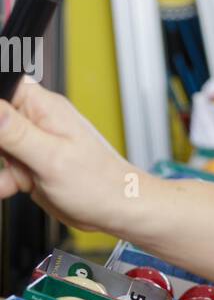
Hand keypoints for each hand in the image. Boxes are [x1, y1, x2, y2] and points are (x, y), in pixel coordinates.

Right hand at [0, 80, 137, 233]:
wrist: (116, 211)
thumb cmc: (100, 183)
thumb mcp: (51, 157)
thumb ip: (16, 132)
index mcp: (44, 107)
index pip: (3, 87)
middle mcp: (37, 121)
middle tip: (8, 157)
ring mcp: (33, 144)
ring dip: (0, 164)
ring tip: (17, 175)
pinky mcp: (31, 166)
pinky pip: (5, 168)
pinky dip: (3, 180)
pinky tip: (10, 187)